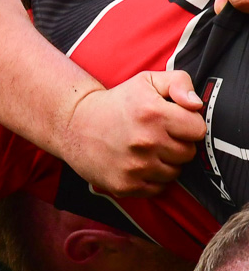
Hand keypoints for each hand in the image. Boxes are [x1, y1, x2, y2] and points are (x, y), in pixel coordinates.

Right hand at [62, 71, 206, 197]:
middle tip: (158, 137)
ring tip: (147, 151)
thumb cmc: (116, 103)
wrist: (74, 125)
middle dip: (177, 145)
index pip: (198, 130)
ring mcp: (135, 167)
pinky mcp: (124, 185)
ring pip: (174, 173)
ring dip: (166, 163)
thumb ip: (179, 83)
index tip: (174, 123)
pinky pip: (157, 189)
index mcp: (154, 114)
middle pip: (187, 153)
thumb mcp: (147, 81)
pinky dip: (152, 179)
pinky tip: (139, 166)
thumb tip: (195, 105)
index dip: (188, 126)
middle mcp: (145, 142)